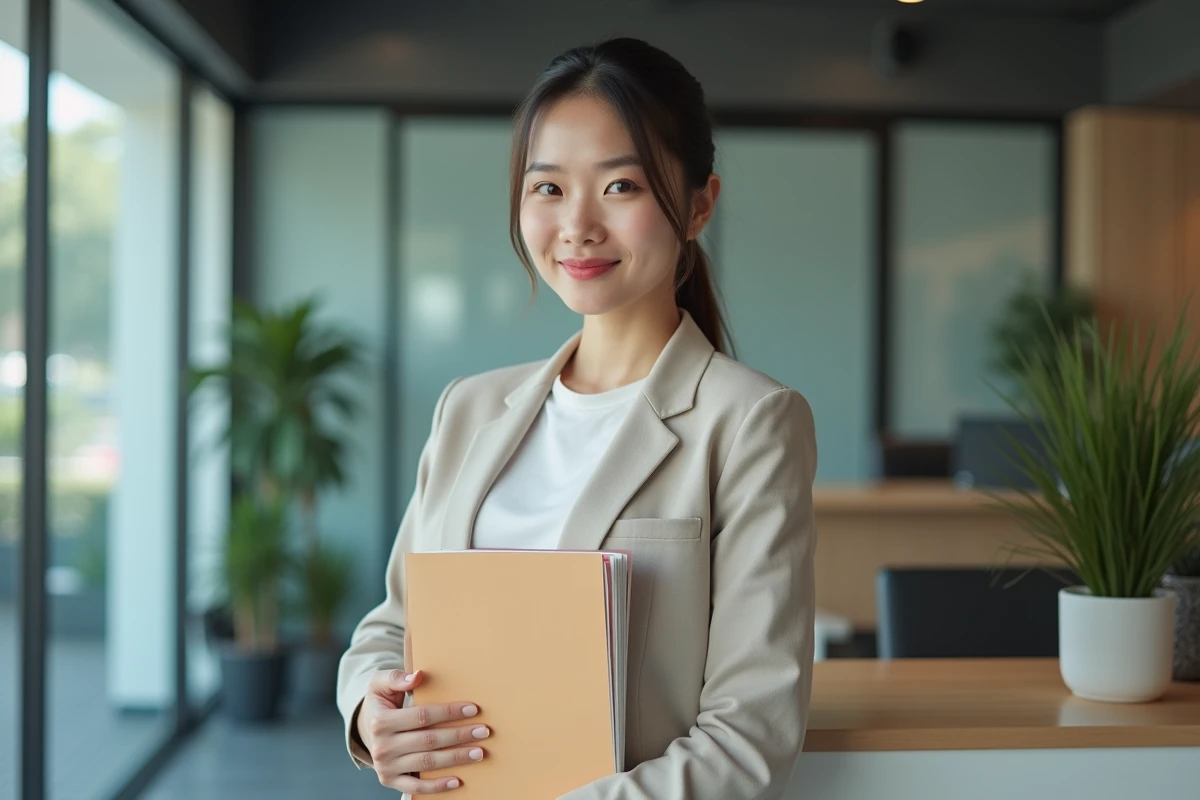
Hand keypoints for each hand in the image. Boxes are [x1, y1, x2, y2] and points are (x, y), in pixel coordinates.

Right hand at [356, 632, 488, 793]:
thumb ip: (396, 677)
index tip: (473, 709)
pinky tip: (458, 781)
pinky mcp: (390, 781)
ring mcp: (386, 767)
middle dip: (459, 735)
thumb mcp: (380, 684)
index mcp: (380, 721)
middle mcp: (382, 746)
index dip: (448, 713)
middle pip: (429, 741)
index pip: (422, 716)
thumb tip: (418, 676)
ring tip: (479, 752)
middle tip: (484, 731)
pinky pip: (416, 788)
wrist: (365, 728)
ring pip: (427, 763)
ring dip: (456, 758)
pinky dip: (437, 786)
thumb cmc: (380, 703)